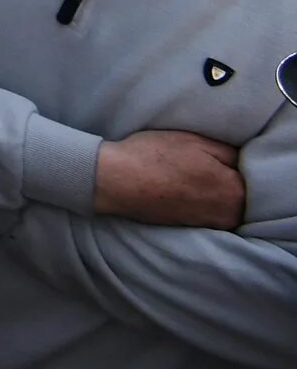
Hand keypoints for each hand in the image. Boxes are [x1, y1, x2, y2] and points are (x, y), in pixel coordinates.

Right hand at [93, 129, 243, 228]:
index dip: (237, 162)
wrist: (116, 181)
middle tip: (205, 163)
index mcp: (235, 189)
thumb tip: (247, 160)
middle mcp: (229, 213)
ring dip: (217, 192)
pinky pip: (211, 214)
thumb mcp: (195, 140)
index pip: (252, 174)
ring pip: (227, 205)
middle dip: (230, 179)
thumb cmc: (154, 156)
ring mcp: (211, 224)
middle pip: (242, 193)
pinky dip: (204, 203)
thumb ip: (230, 152)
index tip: (218, 155)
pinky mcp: (194, 228)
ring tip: (194, 176)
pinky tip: (186, 189)